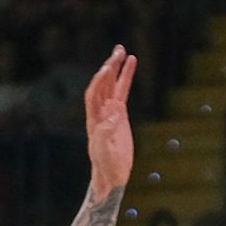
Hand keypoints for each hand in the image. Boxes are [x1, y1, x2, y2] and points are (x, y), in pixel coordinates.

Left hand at [84, 45, 135, 192]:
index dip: (100, 81)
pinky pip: (123, 91)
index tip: (107, 69)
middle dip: (109, 67)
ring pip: (112, 84)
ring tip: (123, 51)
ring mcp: (110, 111)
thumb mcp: (104, 150)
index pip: (94, 94)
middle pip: (103, 84)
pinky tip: (131, 64)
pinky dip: (126, 78)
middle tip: (118, 51)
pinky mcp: (120, 113)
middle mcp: (99, 111)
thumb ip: (106, 132)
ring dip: (117, 67)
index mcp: (93, 119)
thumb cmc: (106, 165)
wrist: (112, 174)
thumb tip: (115, 113)